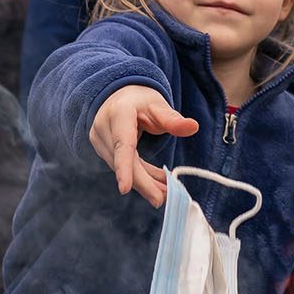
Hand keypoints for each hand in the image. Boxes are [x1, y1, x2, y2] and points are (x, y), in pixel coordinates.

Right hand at [89, 86, 199, 205]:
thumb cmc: (141, 99)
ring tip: (165, 192)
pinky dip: (140, 176)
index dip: (124, 168)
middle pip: (124, 161)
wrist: (119, 94)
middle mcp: (104, 128)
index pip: (122, 144)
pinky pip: (123, 166)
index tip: (125, 189)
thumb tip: (193, 127)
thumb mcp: (158, 105)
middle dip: (143, 183)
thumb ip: (173, 119)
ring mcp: (100, 140)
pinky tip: (157, 185)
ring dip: (144, 182)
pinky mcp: (103, 149)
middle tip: (161, 199)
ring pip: (123, 168)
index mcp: (119, 114)